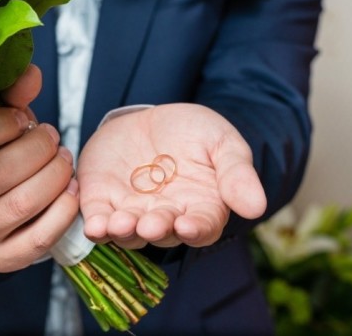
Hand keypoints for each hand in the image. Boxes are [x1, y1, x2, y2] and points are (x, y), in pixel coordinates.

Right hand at [0, 65, 78, 271]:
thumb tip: (32, 75)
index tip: (24, 116)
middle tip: (53, 136)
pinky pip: (36, 240)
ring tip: (65, 159)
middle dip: (36, 149)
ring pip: (19, 205)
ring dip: (53, 176)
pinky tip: (72, 191)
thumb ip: (10, 95)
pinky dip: (62, 212)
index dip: (2, 125)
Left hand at [77, 103, 266, 249]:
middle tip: (149, 224)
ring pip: (128, 232)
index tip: (187, 225)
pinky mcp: (103, 201)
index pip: (202, 226)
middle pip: (161, 232)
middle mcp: (166, 217)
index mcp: (201, 208)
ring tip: (117, 225)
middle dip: (154, 228)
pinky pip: (98, 218)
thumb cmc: (194, 133)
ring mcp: (133, 212)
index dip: (195, 229)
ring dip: (122, 232)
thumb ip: (236, 173)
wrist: (152, 119)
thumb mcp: (221, 142)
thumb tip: (257, 206)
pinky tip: (93, 225)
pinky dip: (95, 225)